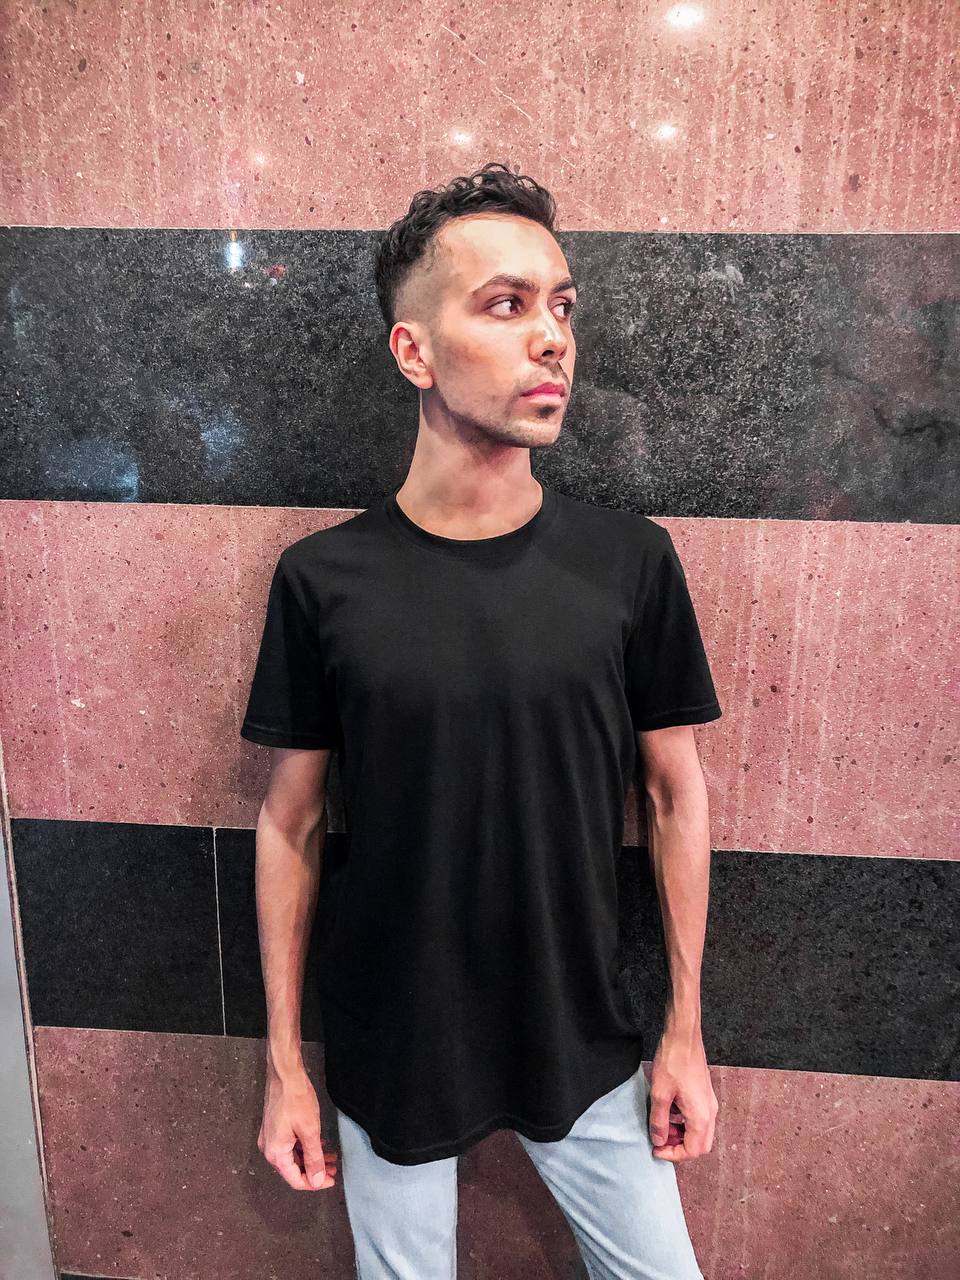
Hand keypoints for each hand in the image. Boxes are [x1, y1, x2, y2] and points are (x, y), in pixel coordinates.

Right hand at [258, 1060, 338, 1189]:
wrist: (285, 1074)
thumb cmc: (296, 1099)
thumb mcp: (310, 1131)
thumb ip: (314, 1158)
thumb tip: (316, 1181)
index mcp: (276, 1153)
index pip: (296, 1180)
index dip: (315, 1183)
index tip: (331, 1180)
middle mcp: (269, 1149)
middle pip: (294, 1170)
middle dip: (315, 1171)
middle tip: (333, 1169)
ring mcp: (271, 1138)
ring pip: (293, 1157)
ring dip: (311, 1159)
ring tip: (330, 1158)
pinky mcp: (275, 1128)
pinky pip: (290, 1146)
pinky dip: (304, 1148)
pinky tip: (319, 1145)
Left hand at [647, 1025, 717, 1162]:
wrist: (684, 1035)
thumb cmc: (673, 1060)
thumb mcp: (659, 1094)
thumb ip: (659, 1122)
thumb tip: (659, 1141)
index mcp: (701, 1116)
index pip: (693, 1151)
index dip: (673, 1155)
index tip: (656, 1151)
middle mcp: (710, 1112)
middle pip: (700, 1145)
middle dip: (679, 1148)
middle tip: (660, 1141)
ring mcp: (709, 1102)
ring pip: (700, 1132)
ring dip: (682, 1135)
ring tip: (661, 1127)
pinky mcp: (704, 1093)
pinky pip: (698, 1118)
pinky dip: (684, 1122)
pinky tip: (669, 1111)